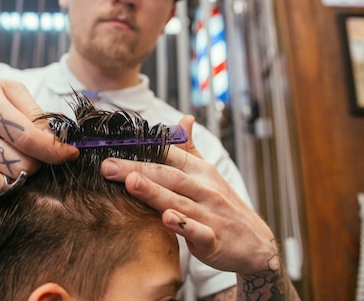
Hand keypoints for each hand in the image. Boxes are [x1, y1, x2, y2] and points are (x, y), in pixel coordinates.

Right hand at [0, 75, 78, 223]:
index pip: (27, 137)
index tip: (69, 154)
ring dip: (10, 185)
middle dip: (35, 166)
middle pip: (16, 165)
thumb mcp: (8, 89)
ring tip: (12, 172)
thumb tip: (53, 142)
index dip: (54, 151)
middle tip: (34, 157)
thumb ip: (34, 112)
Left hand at [100, 115, 276, 276]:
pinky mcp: (214, 241)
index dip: (141, 149)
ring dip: (155, 192)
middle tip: (107, 166)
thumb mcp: (209, 174)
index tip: (111, 146)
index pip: (168, 155)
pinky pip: (198, 232)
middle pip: (168, 176)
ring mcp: (210, 214)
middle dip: (137, 169)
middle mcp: (204, 189)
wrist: (256, 243)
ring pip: (179, 200)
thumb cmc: (224, 206)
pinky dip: (184, 226)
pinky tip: (167, 219)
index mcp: (200, 172)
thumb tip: (184, 119)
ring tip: (131, 182)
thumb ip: (190, 149)